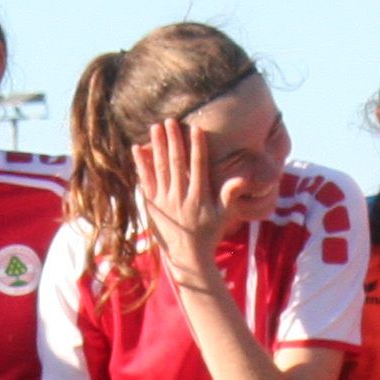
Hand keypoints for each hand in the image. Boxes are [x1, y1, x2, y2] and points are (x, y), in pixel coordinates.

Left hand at [134, 118, 230, 270]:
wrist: (186, 258)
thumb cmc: (208, 235)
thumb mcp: (223, 216)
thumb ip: (230, 195)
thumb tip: (242, 179)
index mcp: (198, 197)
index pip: (198, 166)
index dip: (197, 147)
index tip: (196, 129)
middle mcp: (180, 197)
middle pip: (176, 163)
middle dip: (173, 140)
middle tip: (170, 120)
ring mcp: (164, 201)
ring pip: (159, 168)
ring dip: (156, 146)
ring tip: (155, 127)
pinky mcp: (152, 206)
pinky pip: (145, 181)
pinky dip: (141, 165)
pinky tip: (137, 149)